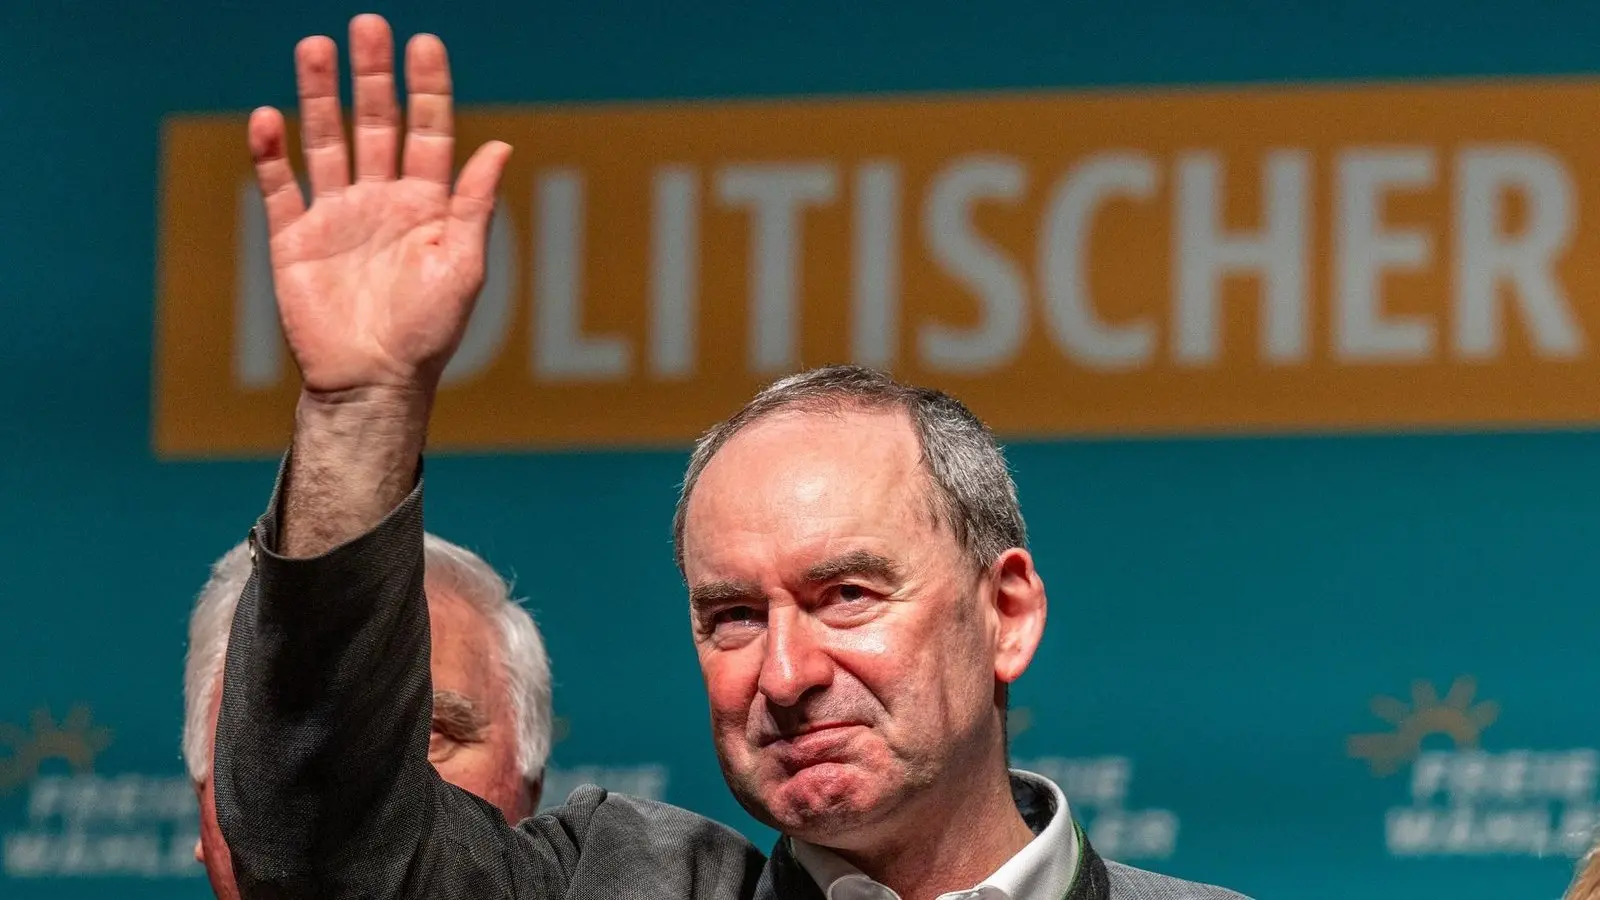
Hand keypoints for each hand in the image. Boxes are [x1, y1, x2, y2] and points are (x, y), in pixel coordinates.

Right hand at [248, 13, 509, 397]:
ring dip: (319, 95)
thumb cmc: (428, 332)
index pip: (428, 132)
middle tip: (367, 25)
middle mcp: (381, 201)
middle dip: (370, 75)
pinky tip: (271, 117)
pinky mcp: (294, 238)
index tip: (423, 42)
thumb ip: (475, 204)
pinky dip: (272, 153)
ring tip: (315, 46)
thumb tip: (500, 146)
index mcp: (427, 205)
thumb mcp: (462, 265)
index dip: (425, 88)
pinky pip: (280, 186)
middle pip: (374, 123)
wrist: (373, 382)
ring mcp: (336, 216)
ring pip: (325, 141)